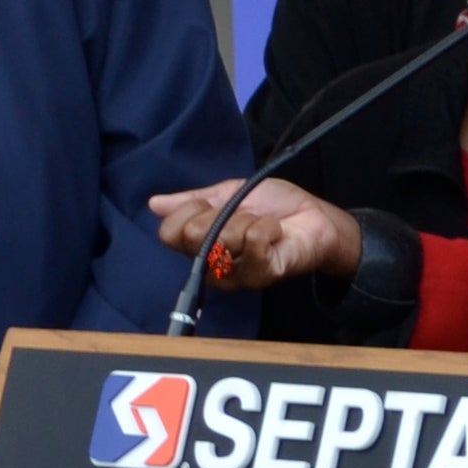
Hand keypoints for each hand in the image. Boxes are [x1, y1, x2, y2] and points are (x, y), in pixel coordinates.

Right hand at [147, 178, 363, 292]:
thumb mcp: (228, 193)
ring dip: (249, 219)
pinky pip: (253, 240)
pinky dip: (268, 227)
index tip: (211, 203)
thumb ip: (192, 201)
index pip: (169, 234)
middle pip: (194, 235)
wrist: (313, 215)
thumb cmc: (273, 206)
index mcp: (200, 245)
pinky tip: (276, 232)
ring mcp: (235, 274)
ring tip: (263, 224)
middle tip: (243, 214)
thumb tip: (154, 203)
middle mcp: (212, 266)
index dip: (189, 210)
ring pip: (225, 237)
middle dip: (222, 213)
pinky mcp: (260, 274)